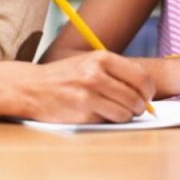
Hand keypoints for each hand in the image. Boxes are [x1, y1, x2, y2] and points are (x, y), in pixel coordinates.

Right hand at [24, 50, 154, 123]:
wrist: (31, 87)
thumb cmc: (64, 76)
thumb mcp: (88, 62)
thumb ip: (115, 70)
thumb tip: (146, 86)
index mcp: (100, 58)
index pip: (141, 76)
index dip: (148, 90)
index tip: (146, 95)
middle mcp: (95, 75)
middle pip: (136, 97)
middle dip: (140, 106)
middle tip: (136, 108)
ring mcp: (88, 96)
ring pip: (126, 113)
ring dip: (126, 115)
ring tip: (117, 111)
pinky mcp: (82, 114)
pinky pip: (108, 121)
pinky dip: (108, 120)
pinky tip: (98, 113)